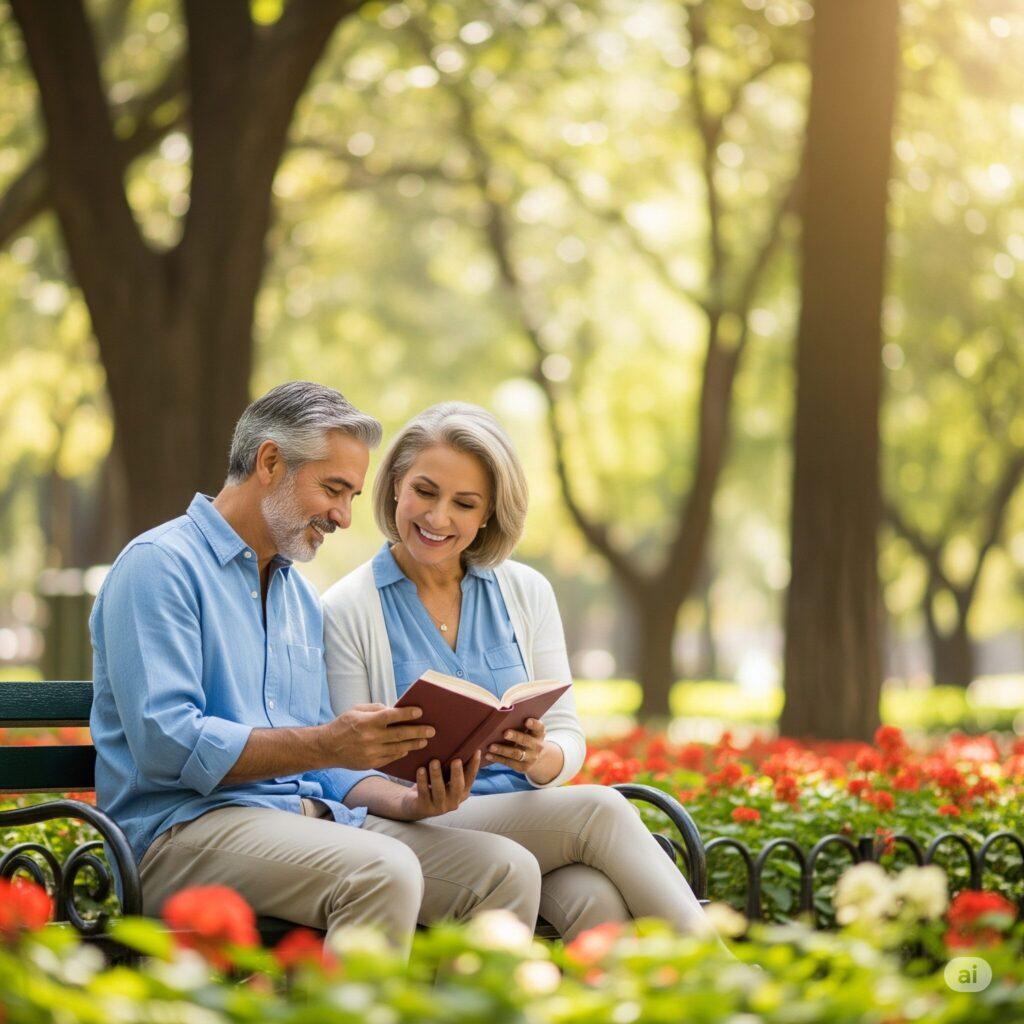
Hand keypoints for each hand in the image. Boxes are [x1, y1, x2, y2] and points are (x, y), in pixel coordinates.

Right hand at [320, 703, 434, 769]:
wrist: (327, 748)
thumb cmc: (344, 725)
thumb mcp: (357, 710)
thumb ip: (376, 709)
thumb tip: (395, 709)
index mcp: (367, 722)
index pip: (391, 716)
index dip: (406, 714)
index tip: (420, 711)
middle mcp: (370, 738)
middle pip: (399, 734)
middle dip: (418, 732)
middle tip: (432, 730)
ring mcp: (371, 753)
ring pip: (398, 748)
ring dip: (413, 744)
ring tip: (425, 740)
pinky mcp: (370, 763)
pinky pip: (390, 758)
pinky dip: (401, 753)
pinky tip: (408, 748)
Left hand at [400, 751, 481, 819]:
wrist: (415, 806)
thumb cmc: (434, 786)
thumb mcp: (446, 779)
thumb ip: (454, 769)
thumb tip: (464, 744)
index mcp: (462, 793)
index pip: (470, 778)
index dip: (474, 766)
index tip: (477, 751)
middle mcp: (453, 801)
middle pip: (457, 787)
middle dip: (457, 773)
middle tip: (456, 760)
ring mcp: (439, 806)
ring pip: (439, 790)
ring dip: (437, 775)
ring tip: (434, 762)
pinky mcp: (425, 807)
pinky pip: (424, 793)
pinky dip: (422, 781)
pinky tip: (421, 770)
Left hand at [484, 718, 546, 774]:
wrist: (537, 757)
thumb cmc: (528, 737)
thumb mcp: (530, 732)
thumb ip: (520, 724)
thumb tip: (501, 716)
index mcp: (539, 733)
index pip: (539, 727)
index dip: (533, 724)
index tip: (526, 721)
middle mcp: (537, 746)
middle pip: (526, 740)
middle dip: (516, 736)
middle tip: (505, 733)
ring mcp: (530, 758)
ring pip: (516, 753)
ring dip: (502, 750)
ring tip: (491, 746)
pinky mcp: (523, 767)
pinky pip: (509, 763)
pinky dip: (498, 758)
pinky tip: (488, 755)